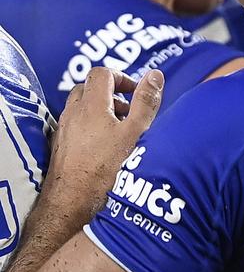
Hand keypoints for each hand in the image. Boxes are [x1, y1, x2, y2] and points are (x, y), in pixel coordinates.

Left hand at [47, 68, 164, 217]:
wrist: (70, 198)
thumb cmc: (102, 166)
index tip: (135, 93)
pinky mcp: (61, 143)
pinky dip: (90, 123)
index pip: (102, 73)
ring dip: (101, 108)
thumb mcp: (134, 132)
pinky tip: (104, 145)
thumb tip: (155, 75)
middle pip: (90, 87)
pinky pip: (75, 122)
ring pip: (82, 105)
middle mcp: (73, 112)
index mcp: (91, 105)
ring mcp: (64, 127)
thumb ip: (145, 102)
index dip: (122, 77)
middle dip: (112, 93)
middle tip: (128, 111)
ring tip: (119, 129)